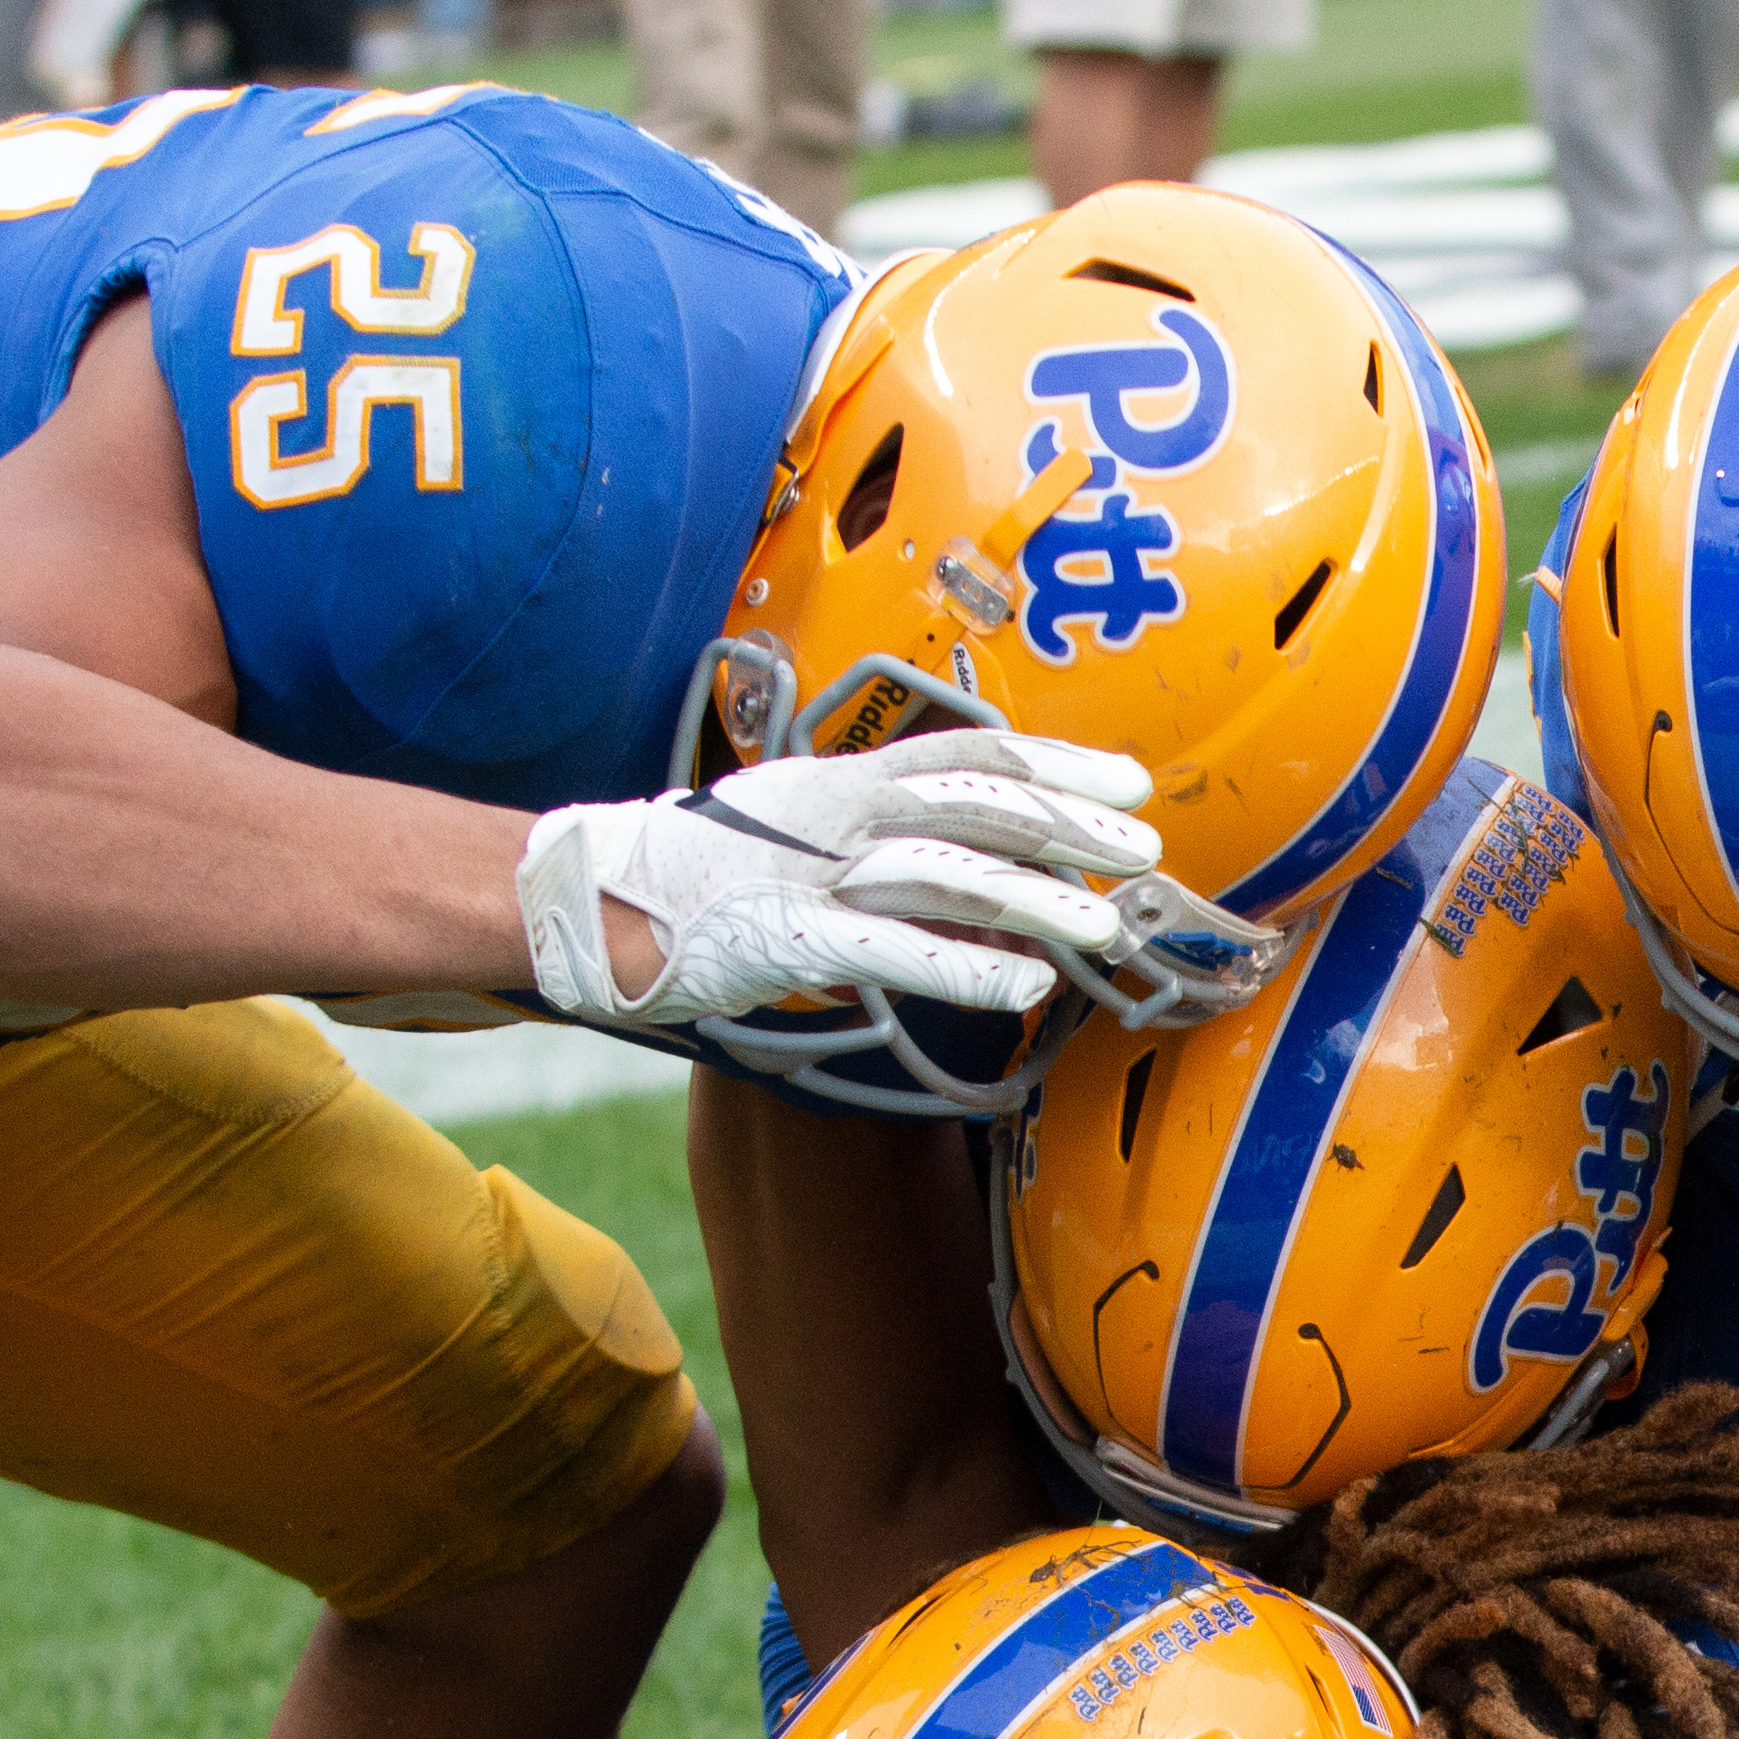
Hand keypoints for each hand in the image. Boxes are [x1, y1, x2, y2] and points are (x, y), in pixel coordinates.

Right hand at [516, 729, 1159, 1027]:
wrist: (593, 896)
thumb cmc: (705, 871)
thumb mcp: (803, 832)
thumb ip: (886, 846)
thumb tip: (979, 877)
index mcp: (847, 778)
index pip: (971, 751)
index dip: (1056, 761)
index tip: (1127, 779)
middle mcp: (842, 812)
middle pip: (979, 804)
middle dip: (1070, 824)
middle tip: (1145, 844)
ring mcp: (819, 873)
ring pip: (951, 872)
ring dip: (1038, 899)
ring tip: (1108, 923)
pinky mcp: (795, 938)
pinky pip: (897, 950)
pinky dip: (968, 968)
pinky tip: (1027, 987)